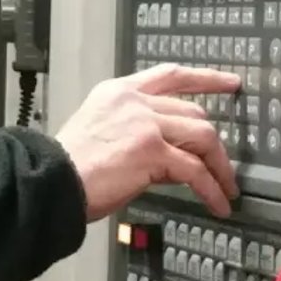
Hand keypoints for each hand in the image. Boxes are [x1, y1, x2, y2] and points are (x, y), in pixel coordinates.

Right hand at [54, 63, 243, 221]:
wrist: (51, 182)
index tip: (230, 82)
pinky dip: (211, 189)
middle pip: (194, 113)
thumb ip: (136, 134)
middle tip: (223, 166)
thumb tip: (171, 156)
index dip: (205, 78)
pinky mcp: (152, 150)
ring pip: (202, 137)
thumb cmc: (68, 169)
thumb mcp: (101, 133)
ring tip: (226, 188)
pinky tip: (217, 204)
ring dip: (219, 166)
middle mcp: (133, 101)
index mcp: (118, 92)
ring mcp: (144, 123)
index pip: (170, 75)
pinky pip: (195, 171)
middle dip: (213, 143)